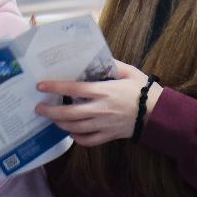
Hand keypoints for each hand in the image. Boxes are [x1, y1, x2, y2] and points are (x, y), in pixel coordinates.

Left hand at [35, 61, 157, 146]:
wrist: (158, 113)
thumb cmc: (144, 90)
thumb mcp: (130, 72)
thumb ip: (112, 64)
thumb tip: (97, 56)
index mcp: (104, 91)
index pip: (74, 89)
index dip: (55, 87)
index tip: (41, 86)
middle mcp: (101, 110)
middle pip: (68, 114)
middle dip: (50, 112)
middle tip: (38, 108)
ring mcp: (103, 125)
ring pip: (75, 128)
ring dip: (60, 124)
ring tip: (53, 118)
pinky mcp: (109, 136)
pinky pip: (87, 140)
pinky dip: (76, 138)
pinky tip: (72, 132)